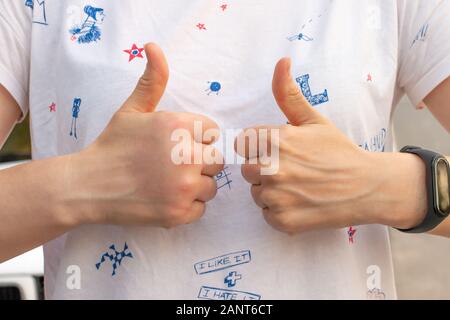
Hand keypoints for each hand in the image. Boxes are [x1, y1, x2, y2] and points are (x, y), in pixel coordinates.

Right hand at [68, 43, 223, 227]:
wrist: (89, 185)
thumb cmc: (113, 145)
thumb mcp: (132, 109)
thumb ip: (153, 81)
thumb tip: (153, 46)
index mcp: (179, 127)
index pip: (212, 132)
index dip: (196, 138)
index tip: (175, 145)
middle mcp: (187, 156)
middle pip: (216, 160)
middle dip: (198, 162)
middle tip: (171, 166)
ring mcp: (184, 188)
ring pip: (211, 186)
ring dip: (195, 186)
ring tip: (168, 183)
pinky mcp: (179, 214)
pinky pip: (200, 209)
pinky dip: (187, 207)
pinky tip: (165, 199)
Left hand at [236, 58, 423, 233]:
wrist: (367, 186)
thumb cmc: (338, 151)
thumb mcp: (313, 120)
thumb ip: (289, 93)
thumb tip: (281, 60)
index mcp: (276, 140)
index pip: (242, 143)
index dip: (259, 147)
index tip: (277, 151)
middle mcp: (272, 169)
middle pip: (247, 170)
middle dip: (263, 169)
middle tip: (292, 170)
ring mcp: (277, 197)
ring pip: (256, 194)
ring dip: (272, 192)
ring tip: (299, 187)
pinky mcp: (283, 221)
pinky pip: (267, 214)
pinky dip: (281, 212)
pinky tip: (301, 204)